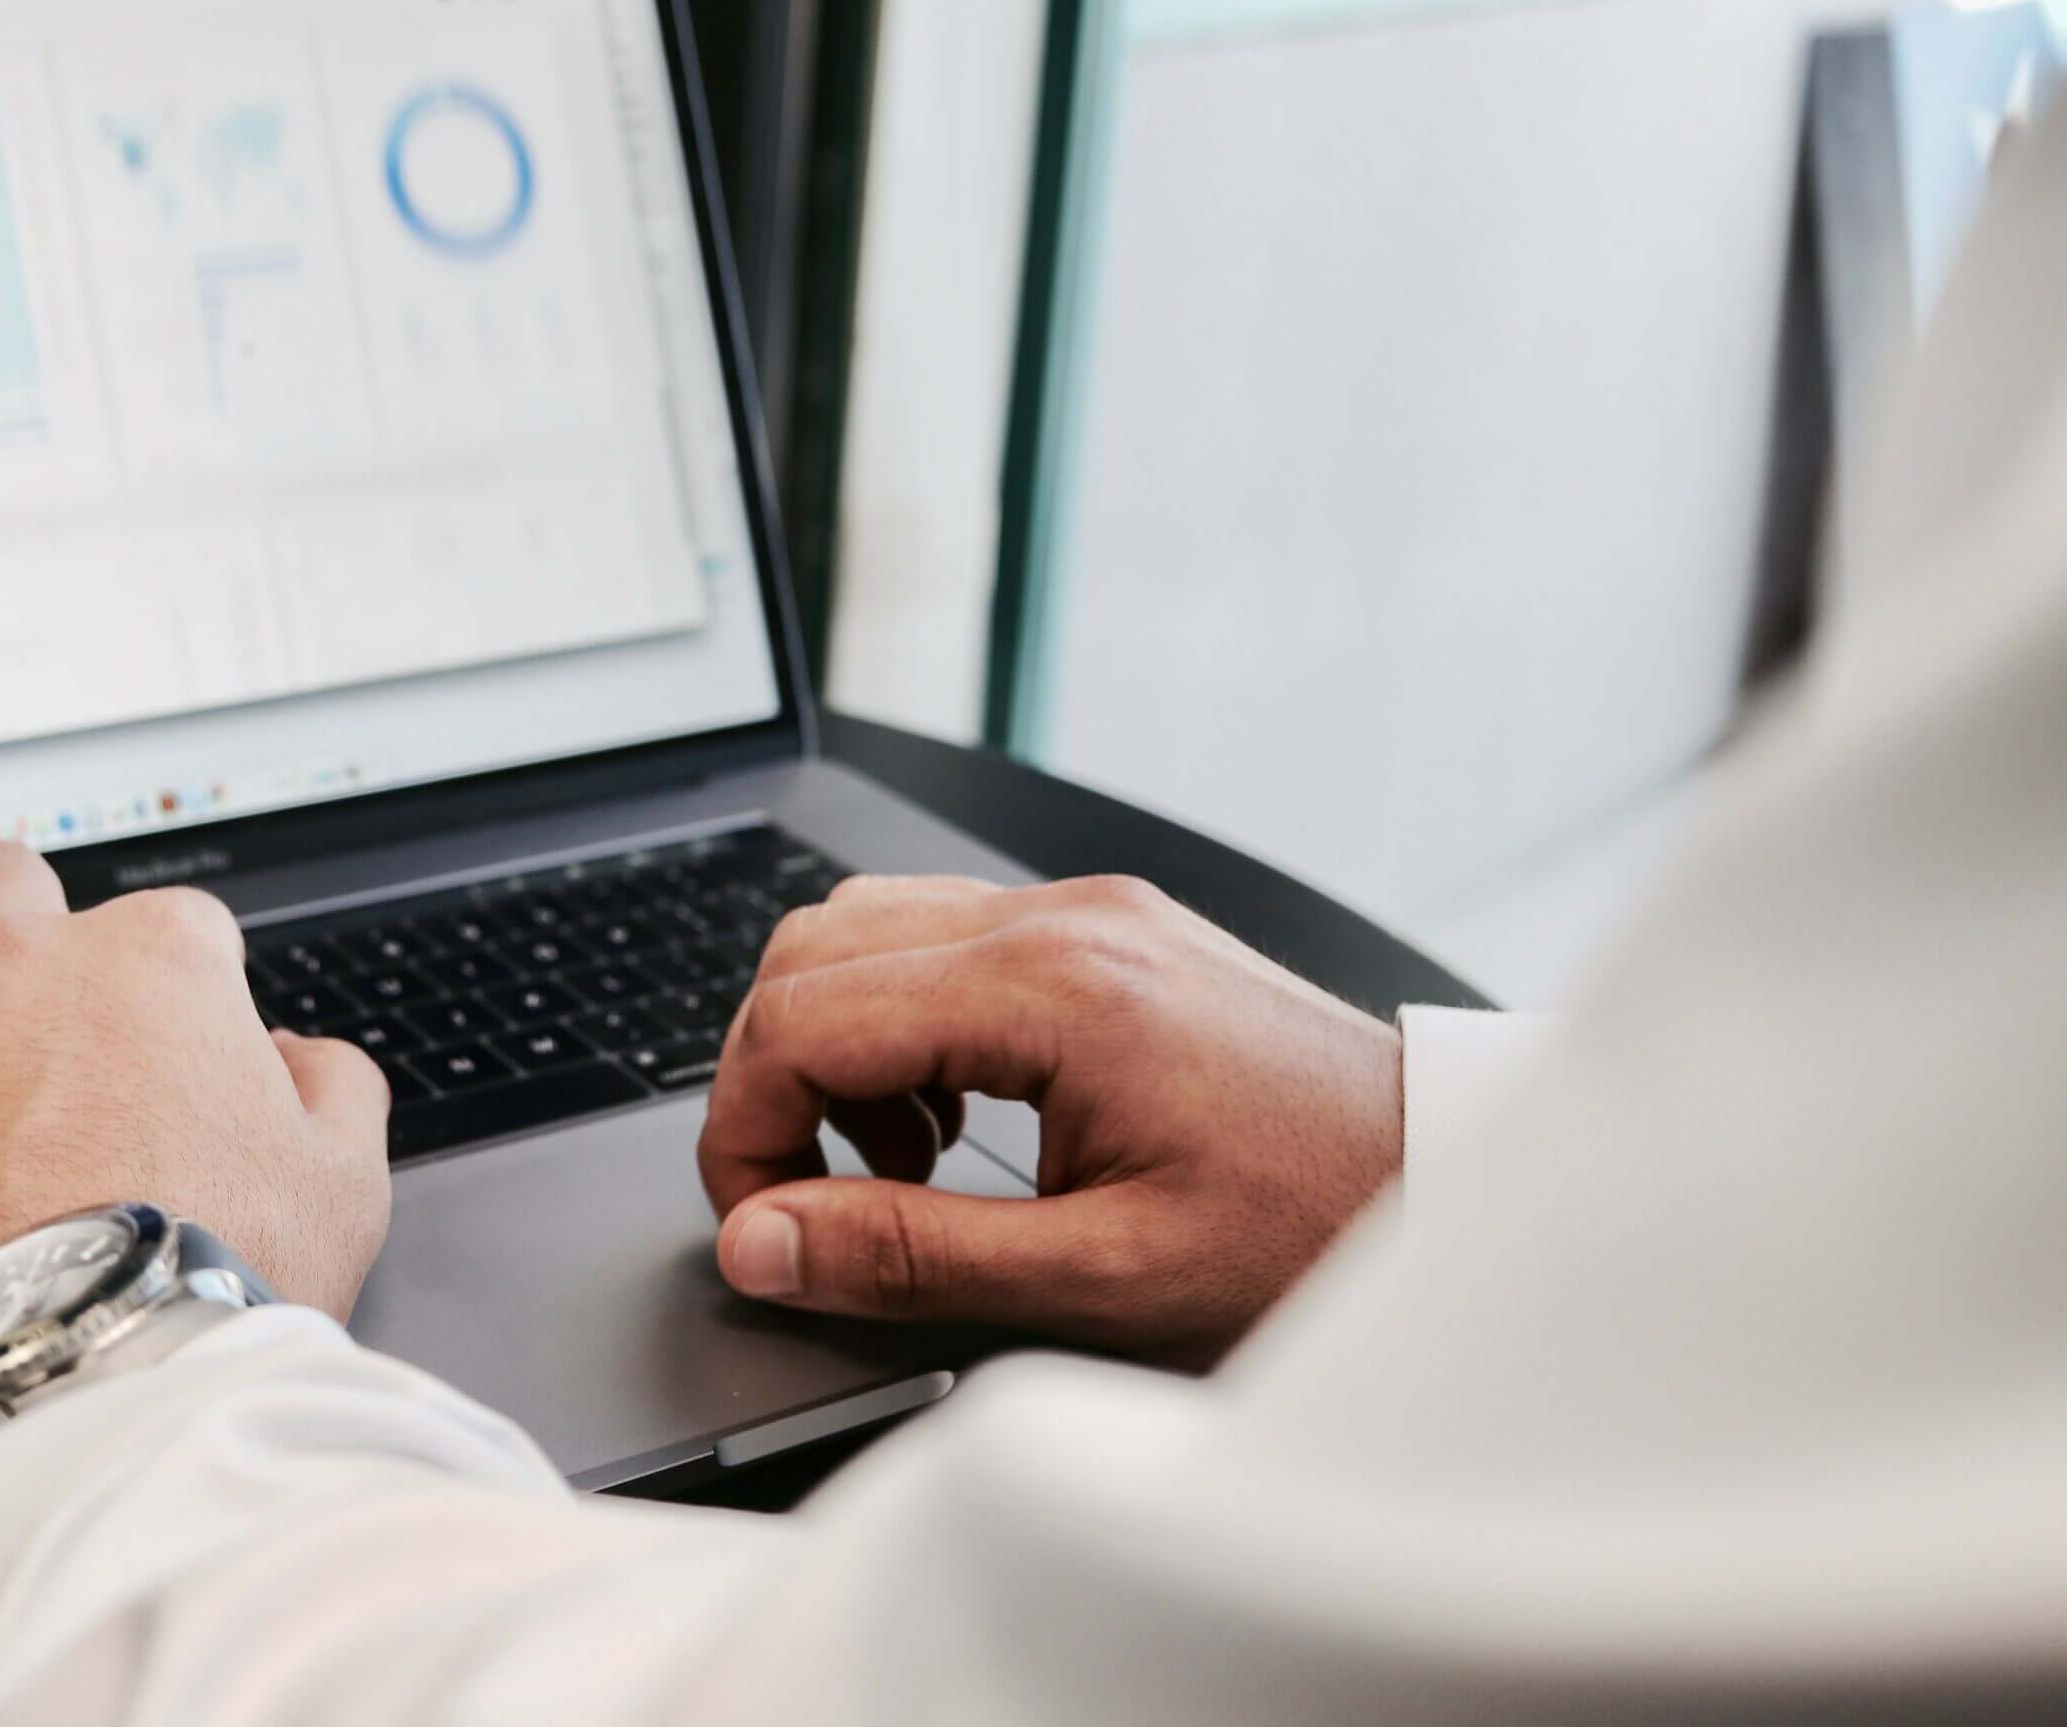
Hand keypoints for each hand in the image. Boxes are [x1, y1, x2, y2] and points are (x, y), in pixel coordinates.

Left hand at [0, 841, 390, 1499]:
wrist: (71, 1391)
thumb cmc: (207, 1291)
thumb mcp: (344, 1186)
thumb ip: (334, 1088)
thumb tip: (298, 1057)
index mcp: (155, 962)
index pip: (170, 925)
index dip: (175, 994)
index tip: (167, 1057)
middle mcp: (19, 966)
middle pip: (7, 881)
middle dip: (24, 933)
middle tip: (38, 1018)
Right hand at [695, 874, 1400, 1367]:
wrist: (1448, 1184)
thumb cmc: (1309, 1233)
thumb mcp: (1101, 1281)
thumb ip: (909, 1255)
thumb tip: (762, 1243)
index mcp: (1051, 986)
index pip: (802, 1015)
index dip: (744, 1131)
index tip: (765, 1229)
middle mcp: (1061, 917)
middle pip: (811, 949)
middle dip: (771, 1082)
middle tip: (810, 1203)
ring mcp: (1086, 911)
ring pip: (865, 930)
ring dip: (837, 1050)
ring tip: (901, 1169)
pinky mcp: (1106, 931)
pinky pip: (943, 943)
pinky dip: (904, 1029)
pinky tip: (958, 1125)